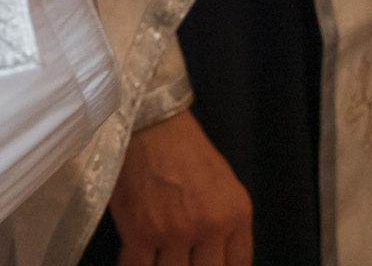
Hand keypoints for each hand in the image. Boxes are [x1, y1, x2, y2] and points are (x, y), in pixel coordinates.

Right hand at [109, 109, 252, 265]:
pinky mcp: (139, 231)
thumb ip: (228, 227)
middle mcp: (209, 228)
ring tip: (158, 255)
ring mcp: (173, 232)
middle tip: (181, 258)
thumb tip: (218, 260)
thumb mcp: (225, 186)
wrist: (146, 121)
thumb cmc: (184, 148)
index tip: (203, 264)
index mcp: (235, 216)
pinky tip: (136, 257)